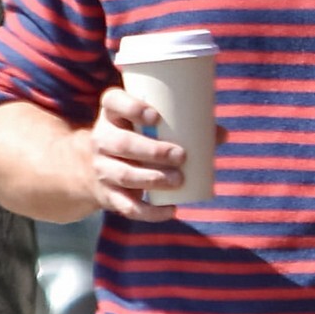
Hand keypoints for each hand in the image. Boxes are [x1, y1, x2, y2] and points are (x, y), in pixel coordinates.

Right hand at [84, 85, 185, 218]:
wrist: (92, 171)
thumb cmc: (134, 140)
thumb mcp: (145, 128)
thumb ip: (182, 127)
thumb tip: (222, 134)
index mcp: (111, 115)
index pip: (112, 101)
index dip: (131, 107)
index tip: (155, 116)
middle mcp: (101, 140)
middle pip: (121, 143)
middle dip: (152, 151)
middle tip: (181, 155)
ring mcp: (102, 169)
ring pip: (125, 175)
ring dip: (153, 179)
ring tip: (179, 179)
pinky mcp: (108, 196)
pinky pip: (127, 206)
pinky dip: (150, 212)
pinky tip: (170, 210)